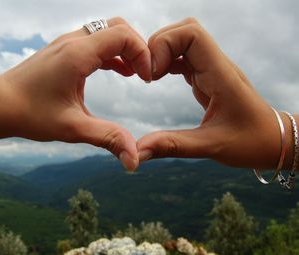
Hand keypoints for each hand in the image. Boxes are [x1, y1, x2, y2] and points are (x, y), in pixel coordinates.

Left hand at [0, 17, 150, 170]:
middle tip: (145, 73)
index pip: (123, 36)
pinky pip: (98, 43)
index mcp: (77, 55)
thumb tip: (134, 160)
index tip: (147, 79)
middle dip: (138, 48)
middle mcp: (73, 42)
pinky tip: (121, 72)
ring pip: (108, 32)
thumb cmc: (30, 114)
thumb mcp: (73, 128)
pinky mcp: (66, 52)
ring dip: (127, 49)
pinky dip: (114, 54)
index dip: (142, 54)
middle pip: (118, 27)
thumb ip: (108, 139)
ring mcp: (68, 44)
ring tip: (136, 74)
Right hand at [137, 18, 292, 168]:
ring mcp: (213, 70)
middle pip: (184, 31)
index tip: (152, 75)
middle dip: (159, 45)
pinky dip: (167, 62)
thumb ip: (173, 146)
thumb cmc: (251, 143)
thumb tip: (139, 151)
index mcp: (221, 75)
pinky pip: (184, 58)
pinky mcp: (208, 78)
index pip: (192, 34)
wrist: (274, 141)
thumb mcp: (211, 146)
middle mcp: (217, 66)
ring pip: (183, 41)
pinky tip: (158, 78)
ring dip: (162, 53)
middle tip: (146, 74)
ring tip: (149, 77)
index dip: (165, 44)